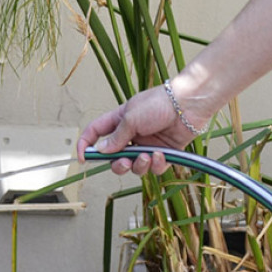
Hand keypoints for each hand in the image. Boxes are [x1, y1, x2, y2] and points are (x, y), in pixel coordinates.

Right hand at [76, 81, 208, 175]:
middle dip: (118, 165)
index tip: (83, 159)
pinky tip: (161, 154)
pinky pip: (154, 168)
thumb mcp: (131, 118)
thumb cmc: (159, 103)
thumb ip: (115, 137)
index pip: (95, 134)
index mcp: (119, 121)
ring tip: (147, 156)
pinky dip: (156, 164)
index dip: (86, 145)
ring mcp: (147, 144)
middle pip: (115, 158)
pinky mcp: (164, 153)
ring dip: (139, 165)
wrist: (189, 104)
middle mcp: (132, 134)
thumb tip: (101, 151)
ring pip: (135, 166)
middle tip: (124, 163)